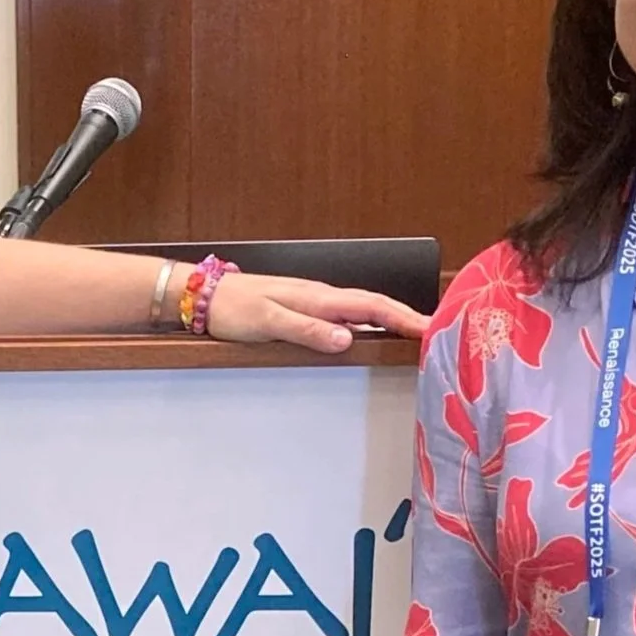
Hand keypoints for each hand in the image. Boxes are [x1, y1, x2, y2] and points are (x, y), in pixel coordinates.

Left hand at [204, 272, 432, 355]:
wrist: (201, 296)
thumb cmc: (232, 309)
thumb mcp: (268, 322)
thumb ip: (306, 330)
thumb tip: (347, 339)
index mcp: (317, 298)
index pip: (370, 306)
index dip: (402, 317)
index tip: (430, 328)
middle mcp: (320, 297)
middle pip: (372, 306)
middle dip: (405, 317)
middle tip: (434, 334)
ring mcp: (312, 302)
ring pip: (359, 311)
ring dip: (388, 320)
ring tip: (412, 335)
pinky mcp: (302, 309)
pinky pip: (343, 316)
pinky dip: (364, 324)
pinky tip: (369, 335)